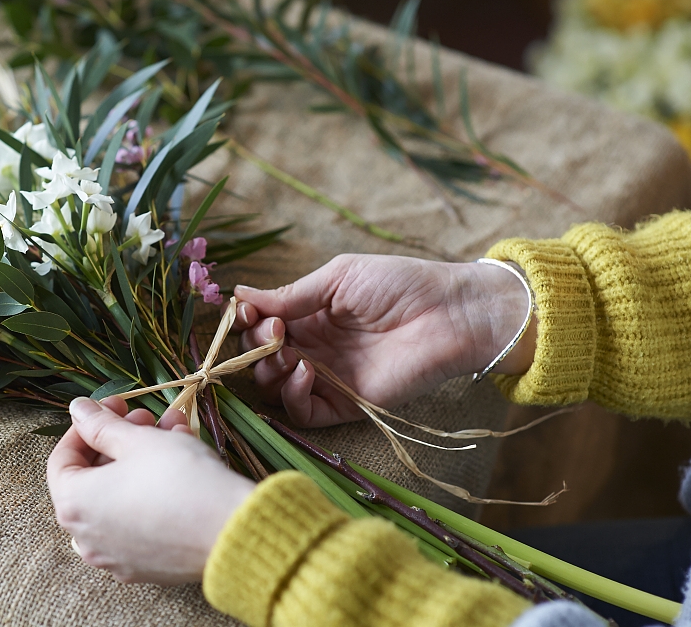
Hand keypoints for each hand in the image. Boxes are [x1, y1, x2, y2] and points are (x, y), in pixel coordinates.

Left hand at [46, 396, 254, 584]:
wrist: (230, 530)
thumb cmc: (179, 479)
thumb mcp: (137, 440)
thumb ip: (100, 424)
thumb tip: (77, 409)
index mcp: (75, 505)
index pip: (62, 458)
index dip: (87, 425)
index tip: (113, 406)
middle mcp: (86, 537)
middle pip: (94, 477)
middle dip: (121, 440)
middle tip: (146, 418)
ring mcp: (115, 556)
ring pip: (120, 496)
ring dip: (141, 460)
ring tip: (174, 432)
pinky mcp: (144, 567)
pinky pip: (138, 521)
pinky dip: (151, 492)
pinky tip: (181, 464)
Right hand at [232, 254, 535, 426]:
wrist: (449, 313)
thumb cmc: (400, 284)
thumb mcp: (339, 278)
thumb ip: (291, 294)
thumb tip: (240, 296)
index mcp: (311, 315)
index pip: (262, 325)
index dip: (248, 321)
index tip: (244, 312)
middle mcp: (314, 348)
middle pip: (260, 358)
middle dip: (254, 345)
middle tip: (273, 331)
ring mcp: (328, 377)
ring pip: (274, 387)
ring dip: (268, 370)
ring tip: (287, 351)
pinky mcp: (345, 404)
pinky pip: (303, 412)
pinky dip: (292, 396)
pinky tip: (304, 372)